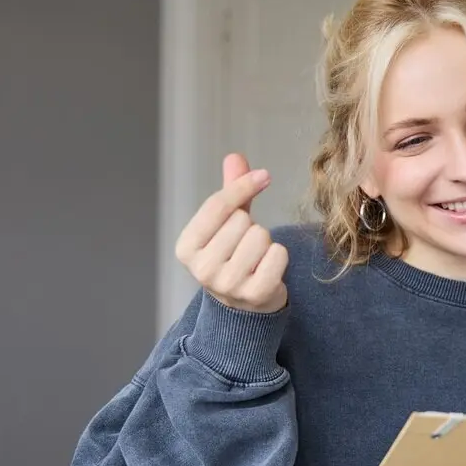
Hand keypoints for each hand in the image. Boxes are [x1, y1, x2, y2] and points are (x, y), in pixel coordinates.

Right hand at [174, 153, 288, 313]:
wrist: (243, 309)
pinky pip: (278, 255)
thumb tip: (235, 157)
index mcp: (186, 248)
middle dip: (251, 227)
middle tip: (245, 247)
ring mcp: (228, 284)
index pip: (217, 205)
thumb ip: (230, 192)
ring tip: (256, 259)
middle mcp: (202, 269)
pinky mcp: (255, 294)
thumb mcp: (226, 225)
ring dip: (266, 243)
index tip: (263, 175)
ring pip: (261, 236)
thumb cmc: (233, 257)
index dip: (243, 185)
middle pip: (242, 220)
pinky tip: (268, 270)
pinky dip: (279, 257)